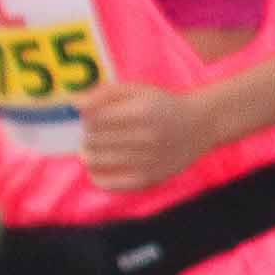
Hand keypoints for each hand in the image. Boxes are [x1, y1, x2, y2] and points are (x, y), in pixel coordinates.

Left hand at [74, 79, 212, 194]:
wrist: (201, 126)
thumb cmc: (163, 105)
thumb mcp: (137, 90)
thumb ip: (104, 93)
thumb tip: (73, 104)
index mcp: (142, 112)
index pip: (92, 118)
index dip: (86, 117)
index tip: (94, 116)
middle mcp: (145, 137)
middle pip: (91, 139)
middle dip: (88, 134)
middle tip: (99, 132)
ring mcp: (147, 161)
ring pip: (94, 160)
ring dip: (89, 152)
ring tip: (98, 147)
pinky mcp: (148, 179)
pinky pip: (107, 183)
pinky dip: (96, 176)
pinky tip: (99, 167)